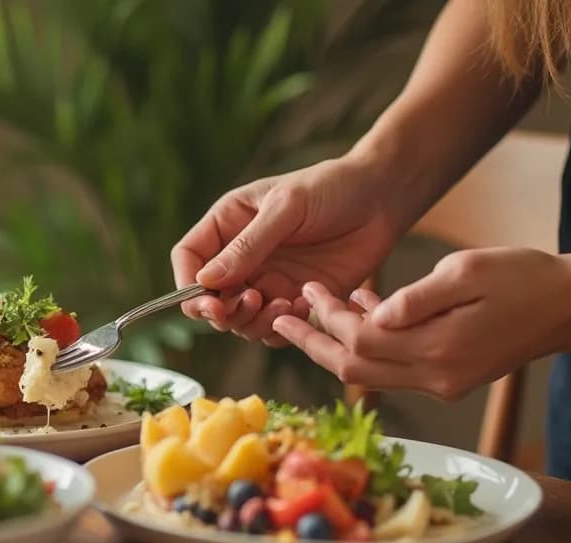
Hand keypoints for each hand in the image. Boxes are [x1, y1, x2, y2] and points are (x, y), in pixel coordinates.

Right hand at [171, 155, 408, 344]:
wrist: (382, 198)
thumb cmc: (331, 187)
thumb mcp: (286, 207)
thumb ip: (248, 245)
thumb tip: (207, 281)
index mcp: (228, 225)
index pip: (188, 259)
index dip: (188, 285)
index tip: (207, 302)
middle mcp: (241, 258)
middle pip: (209, 299)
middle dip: (224, 311)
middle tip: (253, 302)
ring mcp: (267, 280)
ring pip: (240, 320)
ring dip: (254, 322)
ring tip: (283, 303)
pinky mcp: (295, 299)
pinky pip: (276, 327)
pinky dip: (285, 325)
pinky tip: (307, 302)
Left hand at [272, 248, 570, 400]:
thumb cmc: (526, 277)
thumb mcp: (468, 271)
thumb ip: (416, 296)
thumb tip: (370, 313)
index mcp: (440, 349)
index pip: (362, 341)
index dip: (329, 317)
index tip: (307, 289)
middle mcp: (437, 377)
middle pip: (356, 369)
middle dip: (315, 343)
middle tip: (282, 317)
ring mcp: (444, 384)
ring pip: (372, 374)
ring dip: (339, 345)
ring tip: (313, 311)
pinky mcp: (450, 381)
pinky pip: (396, 369)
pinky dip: (373, 346)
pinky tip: (365, 309)